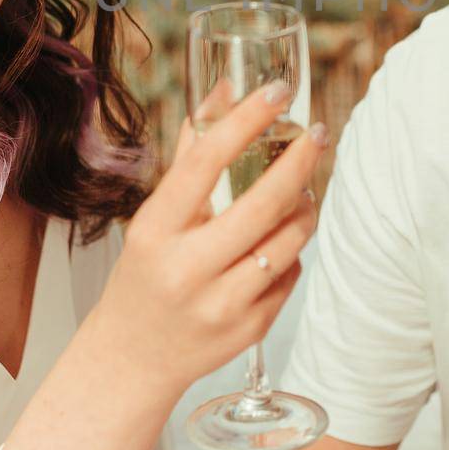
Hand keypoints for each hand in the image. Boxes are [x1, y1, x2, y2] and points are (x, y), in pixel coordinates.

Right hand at [87, 82, 326, 403]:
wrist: (131, 359)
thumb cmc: (146, 274)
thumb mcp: (155, 218)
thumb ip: (192, 156)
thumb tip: (224, 90)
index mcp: (156, 231)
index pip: (205, 163)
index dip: (245, 121)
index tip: (276, 92)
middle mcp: (186, 269)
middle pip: (262, 204)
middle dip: (300, 162)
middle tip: (317, 135)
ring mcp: (220, 304)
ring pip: (288, 241)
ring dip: (305, 208)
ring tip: (303, 192)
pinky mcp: (248, 330)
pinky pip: (290, 275)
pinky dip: (291, 252)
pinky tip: (277, 245)